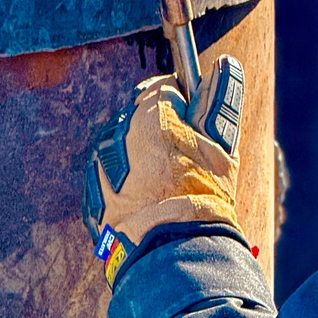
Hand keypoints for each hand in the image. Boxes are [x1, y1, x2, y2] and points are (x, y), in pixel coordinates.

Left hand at [83, 56, 244, 286]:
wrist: (171, 252)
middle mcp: (119, 133)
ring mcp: (100, 163)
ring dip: (140, 156)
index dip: (181, 104)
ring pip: (123, 145)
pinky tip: (146, 200)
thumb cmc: (201, 197)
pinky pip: (109, 174)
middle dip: (159, 130)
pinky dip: (124, 181)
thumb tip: (226, 64)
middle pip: (140, 115)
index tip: (192, 122)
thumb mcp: (220, 147)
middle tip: (183, 159)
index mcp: (151, 116)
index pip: (163, 88)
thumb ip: (220, 101)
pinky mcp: (91, 191)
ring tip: (164, 185)